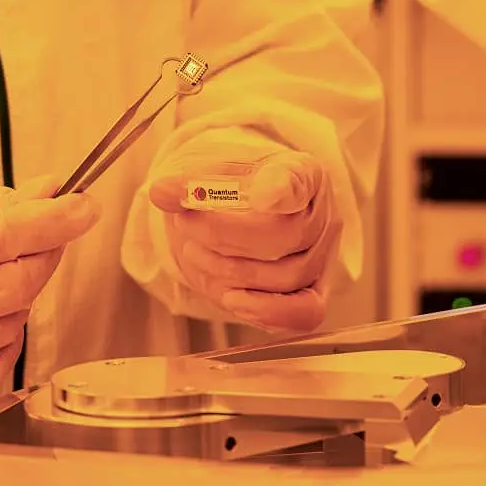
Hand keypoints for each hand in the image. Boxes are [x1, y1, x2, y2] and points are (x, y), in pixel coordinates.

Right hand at [0, 177, 99, 391]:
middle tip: (47, 233)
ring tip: (1, 271)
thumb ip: (0, 206)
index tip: (85, 207)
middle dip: (42, 257)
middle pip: (13, 290)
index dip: (54, 221)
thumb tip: (54, 195)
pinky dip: (2, 343)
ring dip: (20, 300)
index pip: (4, 238)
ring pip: (6, 331)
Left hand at [149, 149, 340, 332]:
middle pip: (286, 235)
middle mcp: (323, 214)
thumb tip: (161, 192)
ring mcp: (324, 256)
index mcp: (302, 172)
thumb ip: (187, 183)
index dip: (281, 189)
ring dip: (231, 271)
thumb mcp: (210, 173)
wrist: (243, 212)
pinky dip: (265, 311)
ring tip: (194, 252)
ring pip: (287, 276)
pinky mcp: (314, 292)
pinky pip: (304, 313)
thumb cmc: (233, 188)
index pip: (298, 178)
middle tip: (185, 224)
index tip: (262, 195)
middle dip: (225, 237)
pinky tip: (230, 299)